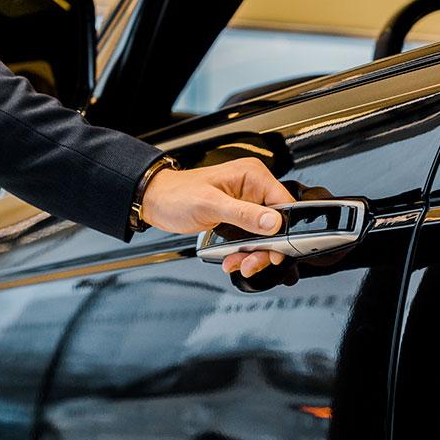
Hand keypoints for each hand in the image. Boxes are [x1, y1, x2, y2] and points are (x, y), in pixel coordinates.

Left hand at [141, 157, 294, 277]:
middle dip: (264, 248)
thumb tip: (273, 222)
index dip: (284, 228)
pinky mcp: (238, 218)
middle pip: (276, 225)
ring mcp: (246, 204)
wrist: (156, 202)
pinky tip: (232, 259)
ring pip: (264, 236)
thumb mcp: (211, 205)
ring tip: (239, 263)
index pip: (284, 202)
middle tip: (252, 261)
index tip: (276, 248)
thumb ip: (245, 214)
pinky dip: (243, 253)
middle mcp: (252, 189)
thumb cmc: (176, 194)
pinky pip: (250, 239)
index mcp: (252, 176)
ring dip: (252, 254)